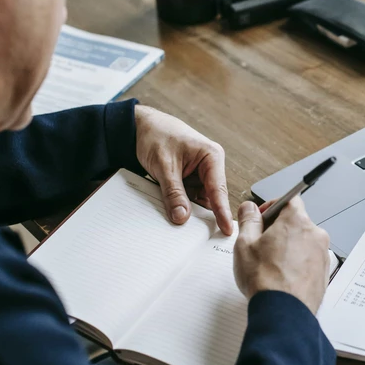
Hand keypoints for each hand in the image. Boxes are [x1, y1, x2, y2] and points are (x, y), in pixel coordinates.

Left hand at [135, 105, 232, 234]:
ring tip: (184, 228)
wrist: (138, 127)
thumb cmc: (156, 135)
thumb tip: (182, 217)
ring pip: (199, 200)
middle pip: (211, 197)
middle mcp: (209, 166)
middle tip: (202, 237)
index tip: (226, 229)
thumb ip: (174, 193)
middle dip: (204, 214)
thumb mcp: (164, 166)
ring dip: (190, 210)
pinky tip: (175, 214)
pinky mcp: (189, 179)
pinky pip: (188, 197)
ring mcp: (199, 174)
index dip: (222, 211)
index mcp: (211, 156)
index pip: (218, 189)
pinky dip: (181, 205)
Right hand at [234, 198, 329, 312]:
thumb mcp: (245, 244)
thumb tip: (249, 208)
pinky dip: (298, 263)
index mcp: (297, 221)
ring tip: (271, 265)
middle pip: (296, 222)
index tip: (261, 217)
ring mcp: (322, 254)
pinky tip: (282, 276)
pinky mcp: (324, 272)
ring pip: (303, 242)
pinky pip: (309, 260)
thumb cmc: (266, 280)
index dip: (273, 205)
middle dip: (278, 229)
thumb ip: (248, 220)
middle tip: (261, 244)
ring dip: (289, 247)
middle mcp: (315, 234)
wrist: (284, 312)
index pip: (289, 199)